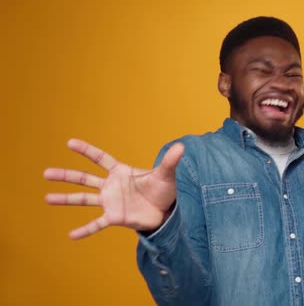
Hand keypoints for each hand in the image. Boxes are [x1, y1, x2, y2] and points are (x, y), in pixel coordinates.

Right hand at [44, 139, 183, 239]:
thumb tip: (181, 146)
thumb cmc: (163, 190)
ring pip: (84, 199)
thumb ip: (170, 161)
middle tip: (46, 173)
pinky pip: (96, 224)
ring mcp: (110, 202)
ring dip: (66, 199)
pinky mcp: (114, 217)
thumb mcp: (166, 175)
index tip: (69, 143)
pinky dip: (85, 230)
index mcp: (121, 172)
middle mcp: (111, 186)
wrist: (165, 212)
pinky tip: (71, 235)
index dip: (86, 151)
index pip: (101, 158)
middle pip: (85, 179)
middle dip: (66, 176)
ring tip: (48, 198)